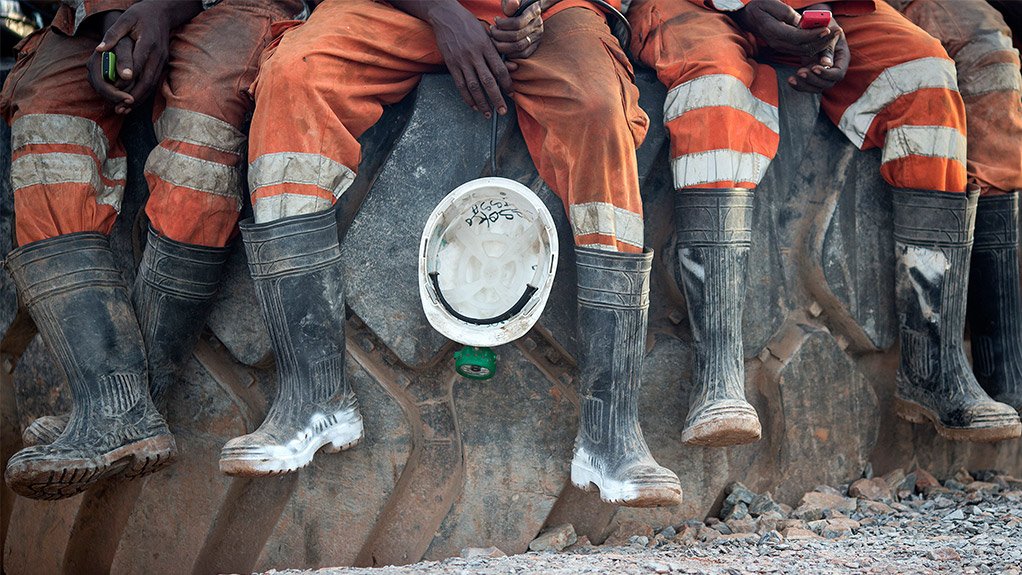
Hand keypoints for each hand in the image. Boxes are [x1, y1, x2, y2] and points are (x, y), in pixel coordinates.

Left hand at [91, 2, 177, 113]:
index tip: (113, 88)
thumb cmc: (141, 14)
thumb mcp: (125, 19)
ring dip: (139, 99)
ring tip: (125, 109)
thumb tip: (100, 50)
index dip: (126, 79)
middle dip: (133, 96)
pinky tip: (134, 101)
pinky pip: (154, 83)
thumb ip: (112, 35)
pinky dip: (144, 94)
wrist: (163, 13)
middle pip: (146, 81)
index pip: (137, 65)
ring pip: (152, 85)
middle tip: (119, 107)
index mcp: (148, 43)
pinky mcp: (163, 64)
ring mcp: (162, 60)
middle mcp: (158, 55)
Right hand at [427, 2, 512, 116]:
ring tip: (488, 114)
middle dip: (496, 98)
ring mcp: (461, 61)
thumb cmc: (469, 25)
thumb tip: (512, 67)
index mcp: (486, 46)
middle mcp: (474, 55)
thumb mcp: (487, 34)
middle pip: (488, 81)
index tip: (511, 94)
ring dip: (482, 103)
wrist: (446, 17)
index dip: (507, 84)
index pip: (499, 69)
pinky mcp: (451, 64)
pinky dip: (467, 97)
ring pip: (473, 86)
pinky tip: (473, 106)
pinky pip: (460, 85)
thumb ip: (498, 52)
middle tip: (502, 111)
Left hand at [491, 0, 542, 69]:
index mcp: (533, 11)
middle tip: (492, 30)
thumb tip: (511, 7)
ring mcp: (537, 37)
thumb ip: (510, 2)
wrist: (529, 8)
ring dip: (502, 45)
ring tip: (494, 38)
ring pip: (519, 48)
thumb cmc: (517, 3)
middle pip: (517, 37)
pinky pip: (523, 54)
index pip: (517, 23)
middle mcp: (537, 25)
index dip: (503, 24)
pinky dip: (510, 53)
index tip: (495, 20)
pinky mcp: (534, 46)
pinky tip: (501, 46)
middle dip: (499, 35)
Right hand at [731, 0, 837, 57]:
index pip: (797, 37)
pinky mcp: (784, 47)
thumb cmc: (761, 6)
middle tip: (837, 32)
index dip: (813, 34)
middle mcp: (777, 42)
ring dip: (821, 44)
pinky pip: (802, 50)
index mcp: (773, 31)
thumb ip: (787, 13)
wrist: (749, 17)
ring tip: (834, 34)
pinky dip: (815, 45)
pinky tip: (824, 37)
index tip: (827, 29)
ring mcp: (780, 47)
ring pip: (804, 51)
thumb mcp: (772, 3)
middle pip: (803, 47)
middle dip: (822, 41)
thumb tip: (802, 23)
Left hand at [788, 21, 848, 92]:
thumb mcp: (828, 33)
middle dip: (813, 80)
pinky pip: (807, 85)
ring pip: (816, 87)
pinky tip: (790, 80)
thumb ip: (827, 47)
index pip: (838, 73)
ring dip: (804, 85)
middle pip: (827, 83)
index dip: (827, 74)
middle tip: (800, 72)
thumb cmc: (824, 25)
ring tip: (792, 79)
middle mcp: (834, 68)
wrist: (815, 25)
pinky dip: (798, 85)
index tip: (814, 68)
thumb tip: (827, 63)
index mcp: (842, 58)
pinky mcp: (812, 74)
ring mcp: (823, 73)